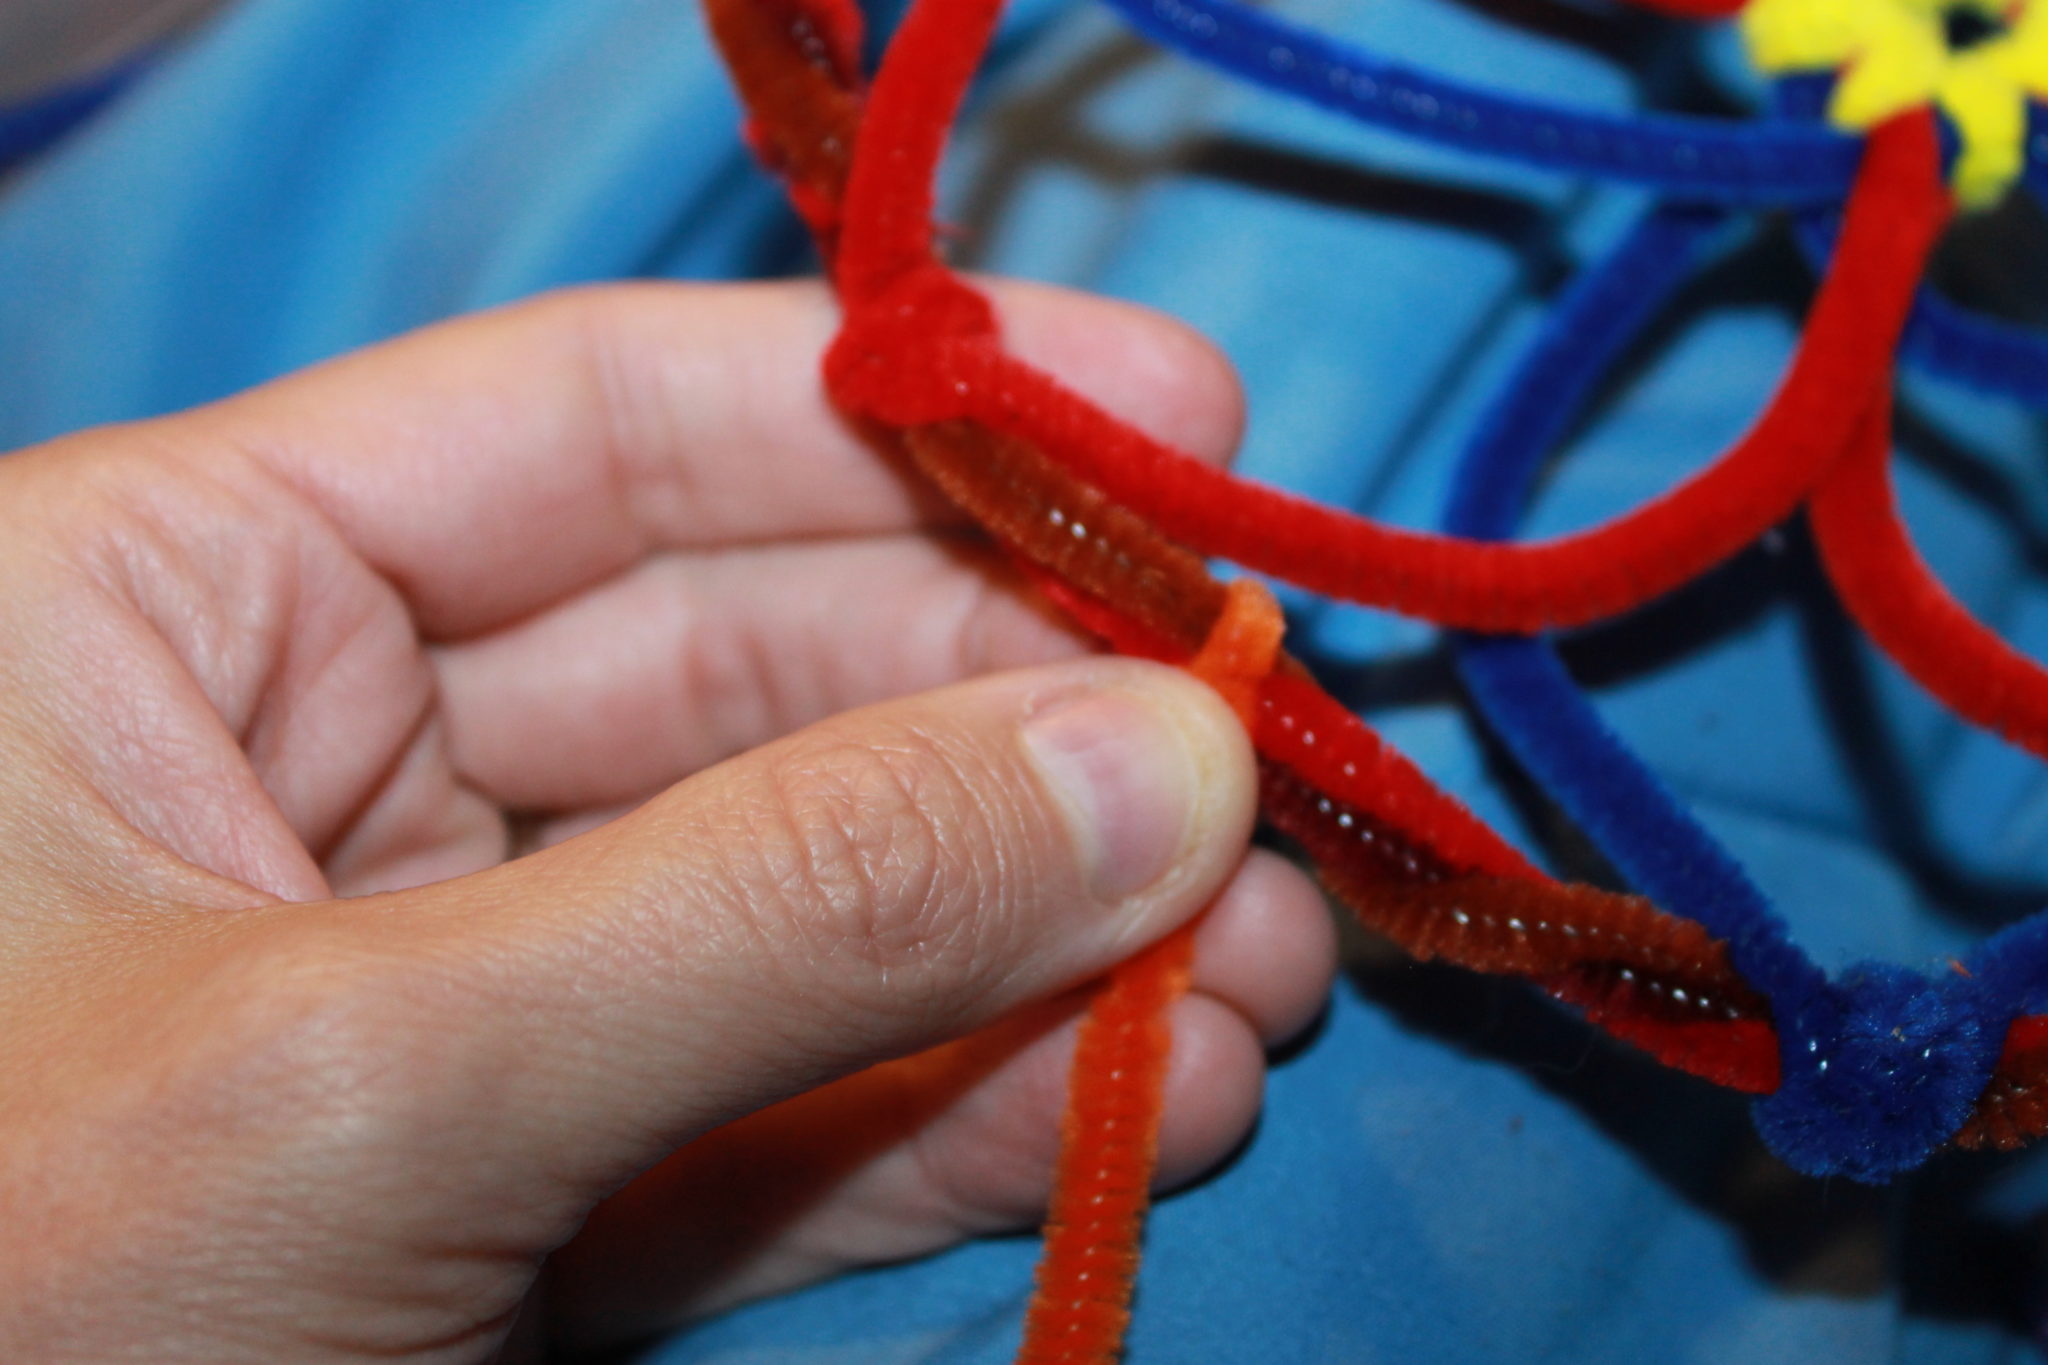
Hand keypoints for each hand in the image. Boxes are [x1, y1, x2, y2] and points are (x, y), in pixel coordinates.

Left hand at [0, 280, 1336, 1360]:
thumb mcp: (363, 1081)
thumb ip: (783, 908)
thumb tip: (1161, 765)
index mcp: (182, 601)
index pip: (604, 422)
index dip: (915, 413)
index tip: (1183, 430)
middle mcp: (318, 762)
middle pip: (756, 672)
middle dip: (1028, 730)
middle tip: (1267, 781)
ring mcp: (438, 988)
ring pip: (802, 908)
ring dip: (1051, 944)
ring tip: (1268, 977)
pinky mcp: (512, 1192)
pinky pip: (775, 1114)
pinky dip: (965, 1115)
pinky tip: (1153, 1096)